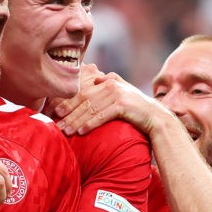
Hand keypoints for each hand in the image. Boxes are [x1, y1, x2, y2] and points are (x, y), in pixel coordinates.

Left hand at [51, 68, 169, 136]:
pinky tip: (80, 132)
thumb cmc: (135, 109)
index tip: (55, 112)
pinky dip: (90, 124)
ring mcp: (117, 93)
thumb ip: (108, 86)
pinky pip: (101, 115)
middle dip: (68, 113)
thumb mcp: (120, 94)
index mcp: (107, 80)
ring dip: (76, 121)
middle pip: (84, 99)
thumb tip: (96, 80)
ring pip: (90, 108)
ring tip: (65, 131)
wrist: (156, 117)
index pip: (82, 91)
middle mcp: (110, 84)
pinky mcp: (123, 104)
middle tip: (56, 123)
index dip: (67, 101)